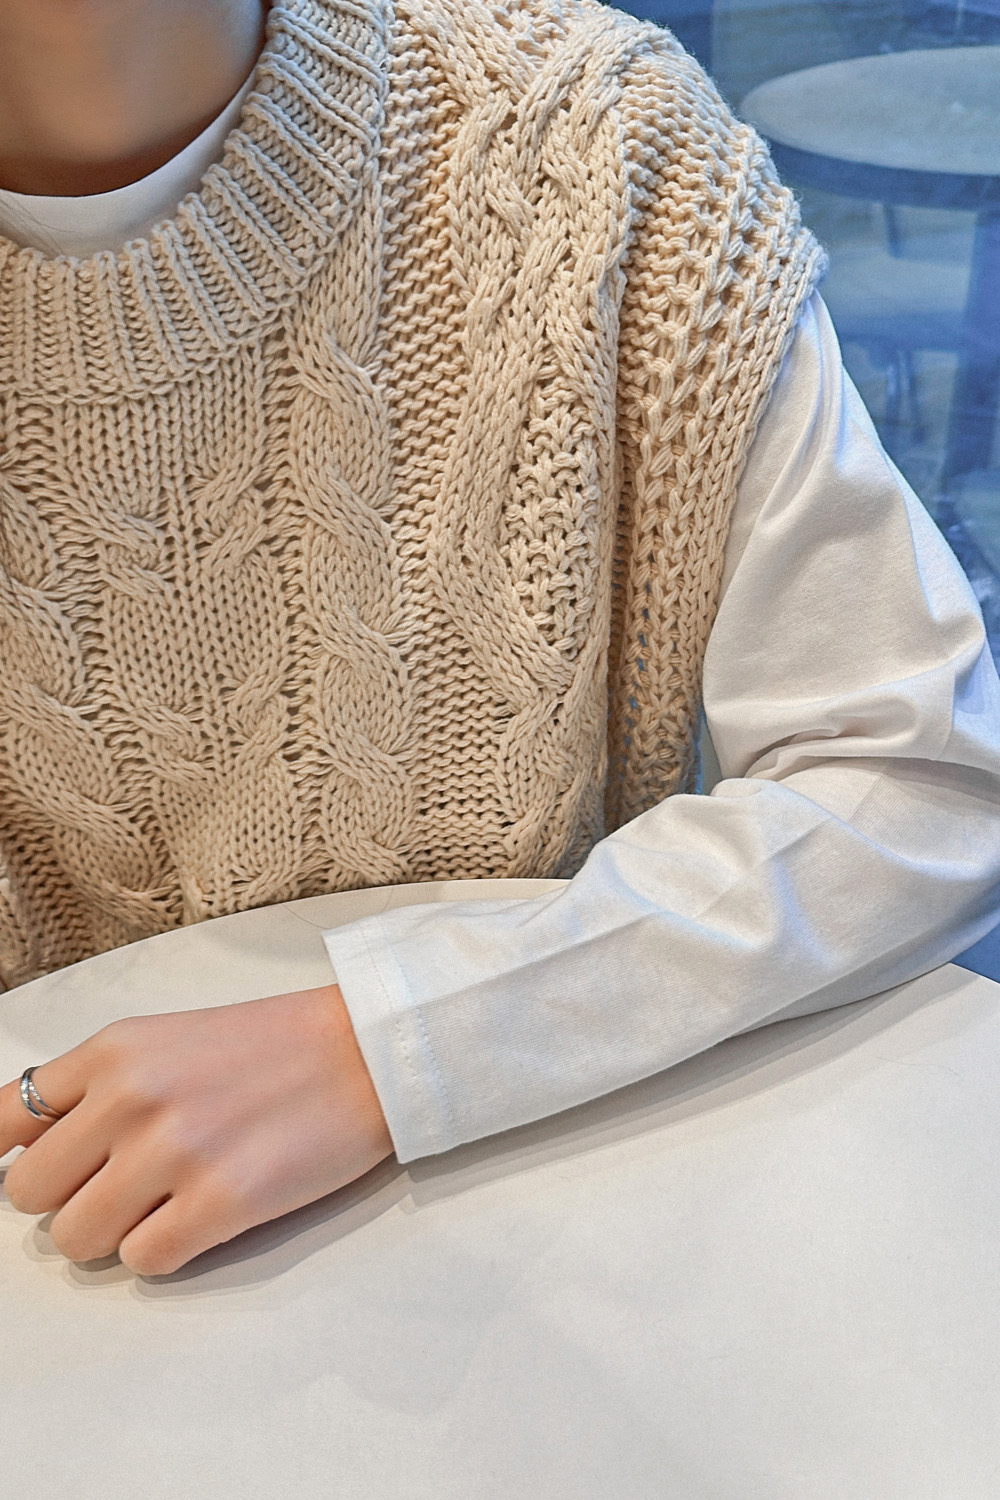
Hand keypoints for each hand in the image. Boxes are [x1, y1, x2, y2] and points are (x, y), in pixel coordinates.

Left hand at [0, 984, 392, 1274]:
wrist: (365, 1052)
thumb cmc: (272, 1046)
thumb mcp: (165, 1039)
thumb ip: (95, 1086)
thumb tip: (27, 1149)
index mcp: (113, 1051)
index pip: (3, 1122)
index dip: (12, 1156)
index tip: (42, 1170)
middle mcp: (131, 1099)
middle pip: (29, 1193)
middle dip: (68, 1198)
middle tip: (119, 1186)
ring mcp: (174, 1154)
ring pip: (78, 1238)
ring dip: (114, 1231)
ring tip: (164, 1202)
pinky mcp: (220, 1205)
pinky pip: (144, 1262)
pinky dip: (165, 1249)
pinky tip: (203, 1214)